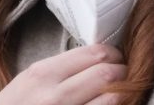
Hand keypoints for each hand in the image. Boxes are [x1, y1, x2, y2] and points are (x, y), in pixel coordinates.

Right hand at [0, 44, 125, 104]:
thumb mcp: (28, 81)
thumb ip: (58, 70)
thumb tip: (93, 60)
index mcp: (43, 74)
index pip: (93, 54)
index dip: (112, 54)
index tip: (116, 57)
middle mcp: (57, 95)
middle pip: (107, 73)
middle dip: (123, 72)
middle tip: (125, 73)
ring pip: (114, 98)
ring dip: (122, 93)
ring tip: (122, 90)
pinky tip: (109, 104)